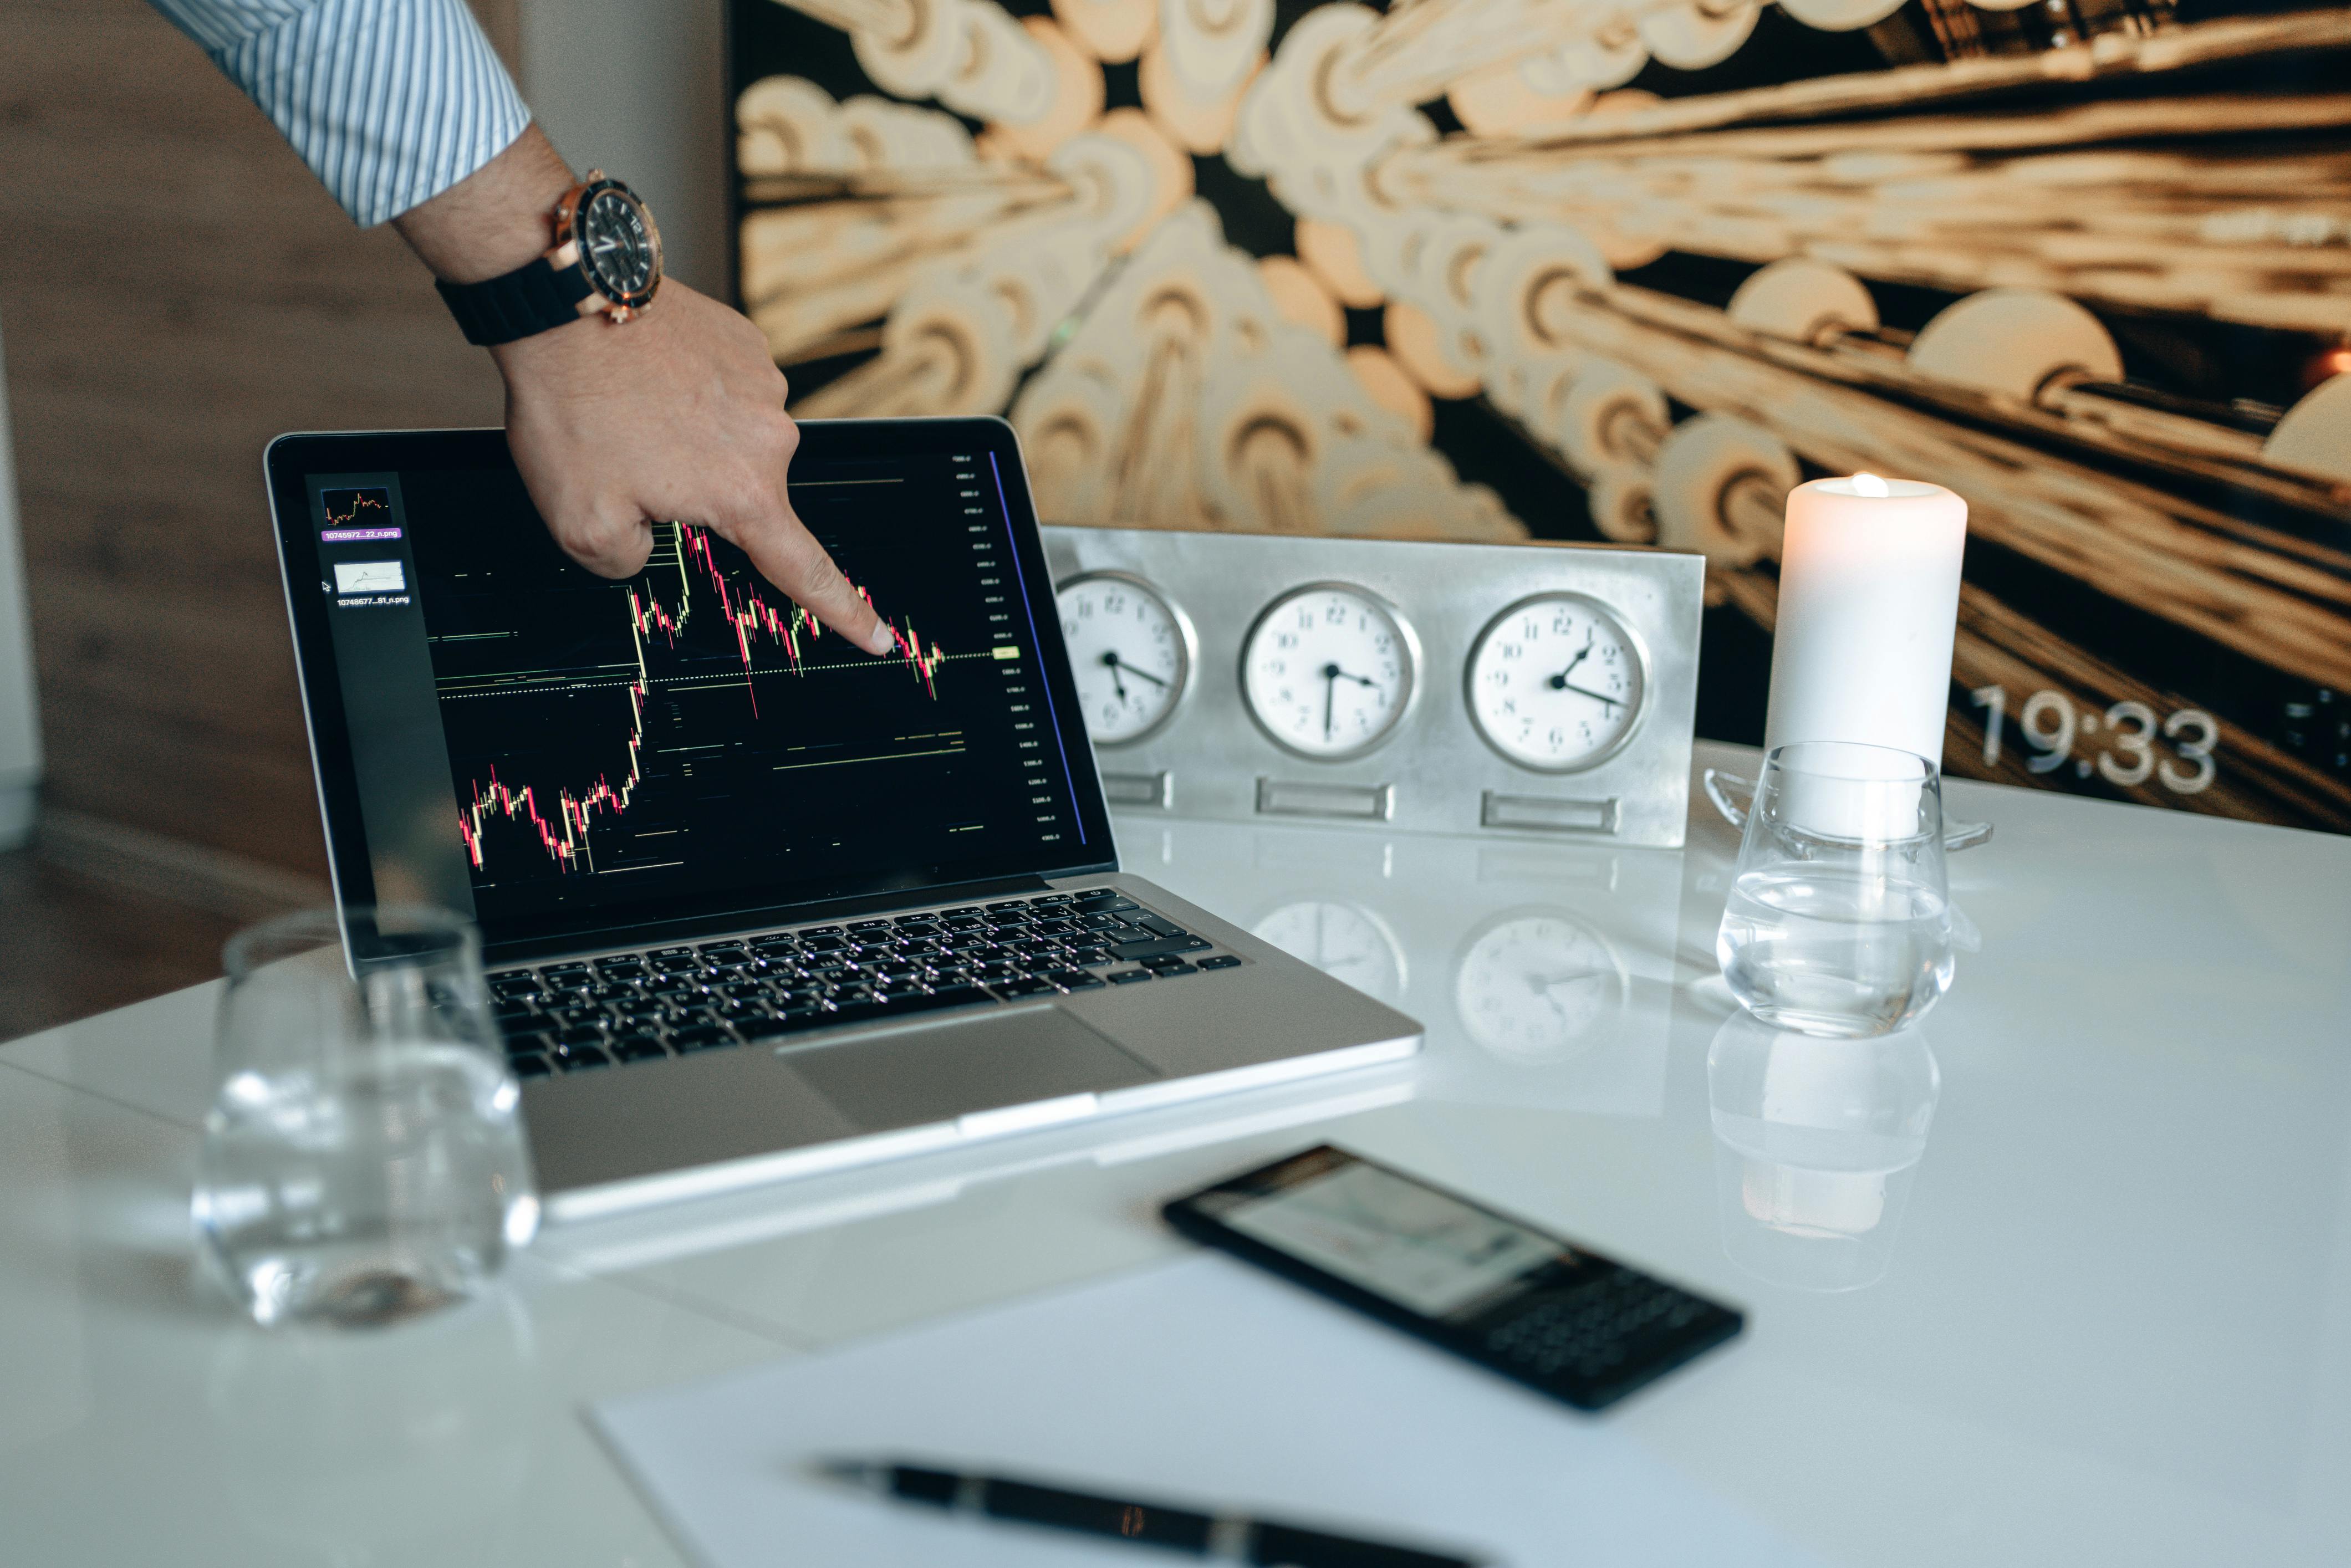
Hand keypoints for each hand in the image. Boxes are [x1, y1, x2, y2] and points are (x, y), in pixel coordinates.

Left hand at [493, 288, 893, 654]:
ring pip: (727, 439)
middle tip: (626, 461)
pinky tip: (644, 378)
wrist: (565, 300)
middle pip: (741, 493)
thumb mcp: (580, 525)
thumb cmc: (576, 408)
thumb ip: (626, 562)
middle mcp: (769, 437)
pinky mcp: (744, 341)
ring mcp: (761, 382)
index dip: (846, 613)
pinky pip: (722, 387)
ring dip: (685, 436)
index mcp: (743, 493)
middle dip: (691, 491)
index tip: (879, 637)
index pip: (806, 572)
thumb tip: (643, 543)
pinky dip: (686, 391)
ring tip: (627, 411)